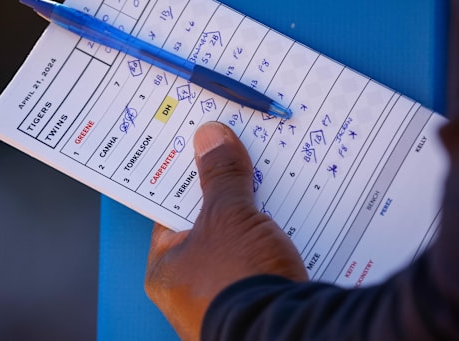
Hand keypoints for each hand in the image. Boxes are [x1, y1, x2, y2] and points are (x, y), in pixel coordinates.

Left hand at [145, 121, 307, 339]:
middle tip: (241, 156)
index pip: (170, 211)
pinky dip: (274, 240)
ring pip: (239, 242)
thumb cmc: (239, 278)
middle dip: (229, 194)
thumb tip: (210, 136)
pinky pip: (262, 261)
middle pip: (208, 226)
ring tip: (272, 180)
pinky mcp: (257, 304)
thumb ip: (220, 177)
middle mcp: (189, 289)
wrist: (286, 334)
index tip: (203, 149)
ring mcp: (223, 298)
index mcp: (166, 270)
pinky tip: (293, 218)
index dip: (188, 177)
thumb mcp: (229, 217)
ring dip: (256, 217)